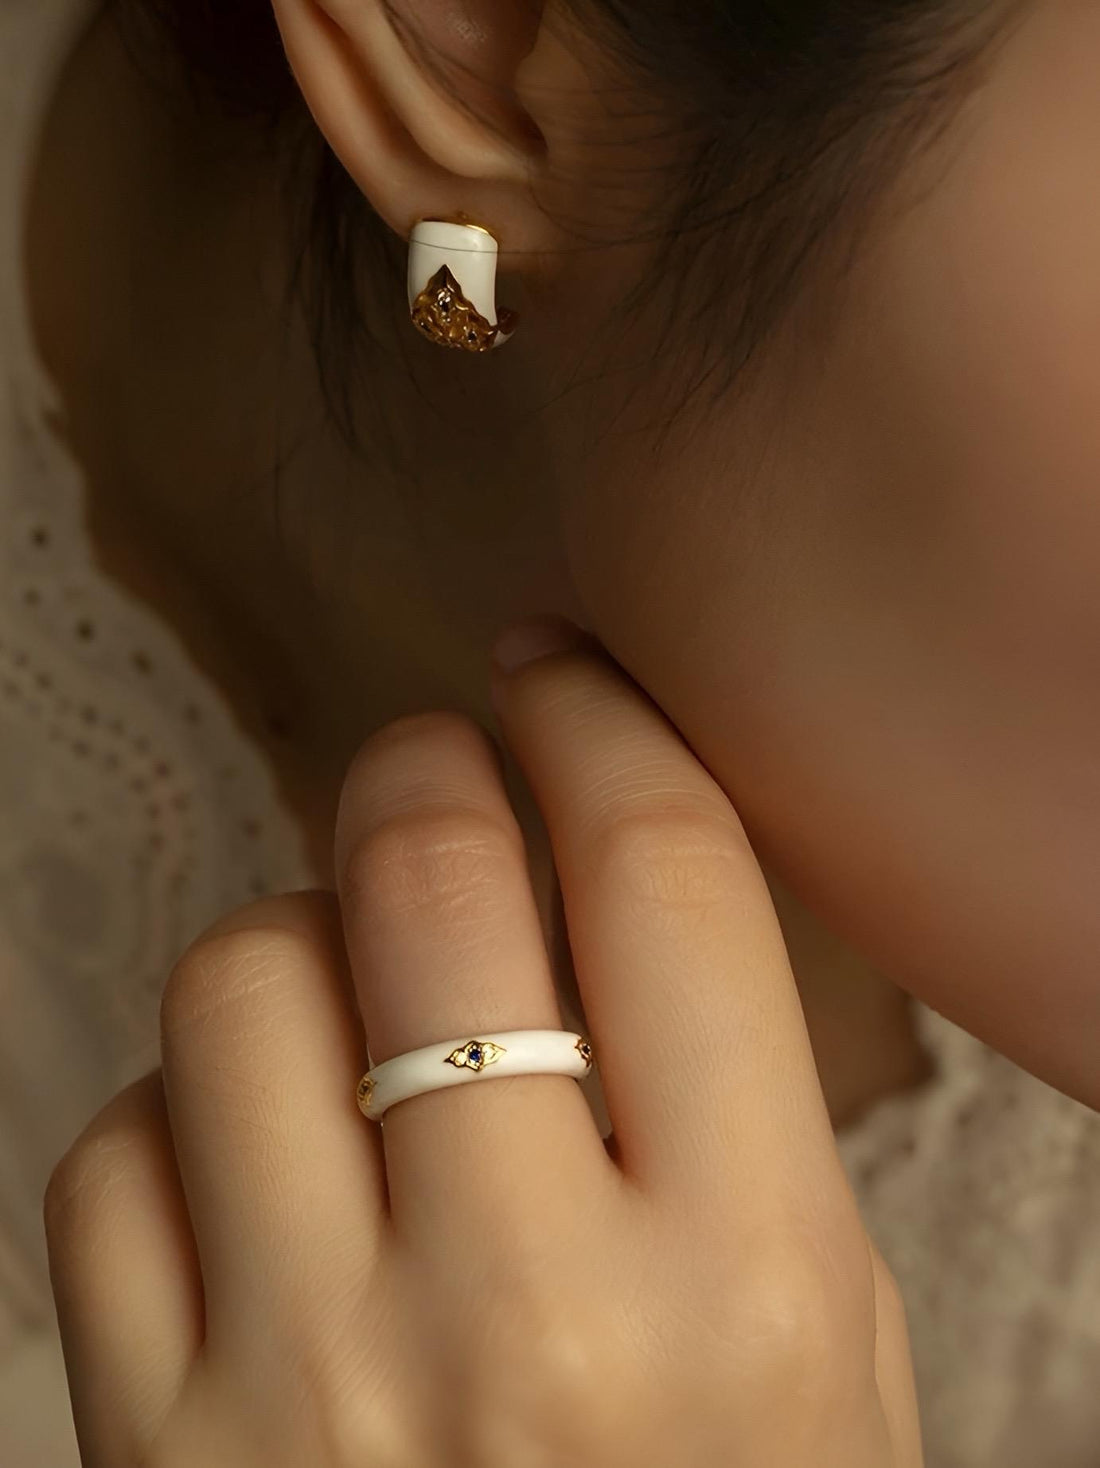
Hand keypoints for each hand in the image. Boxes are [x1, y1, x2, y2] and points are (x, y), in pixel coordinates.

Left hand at [44, 616, 922, 1465]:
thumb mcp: (822, 1351)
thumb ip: (728, 1114)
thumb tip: (594, 874)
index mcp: (745, 1283)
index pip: (659, 874)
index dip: (599, 718)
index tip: (555, 676)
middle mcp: (522, 1317)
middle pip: (427, 876)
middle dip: (425, 767)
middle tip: (435, 771)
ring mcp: (307, 1386)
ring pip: (241, 976)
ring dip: (299, 937)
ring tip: (351, 1002)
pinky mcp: (145, 1450)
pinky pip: (110, 1145)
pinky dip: (179, 1109)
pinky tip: (257, 1167)